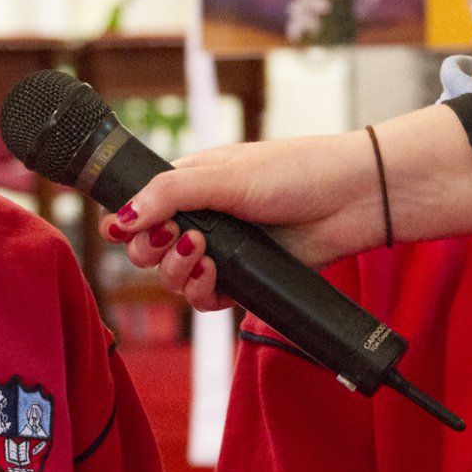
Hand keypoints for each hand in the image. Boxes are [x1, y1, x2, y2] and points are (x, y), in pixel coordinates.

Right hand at [103, 133, 383, 312]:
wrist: (352, 201)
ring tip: (206, 255)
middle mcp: (202, 219)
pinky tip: (218, 277)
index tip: (130, 232)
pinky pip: (206, 299)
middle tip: (178, 240)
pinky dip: (204, 294)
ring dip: (180, 273)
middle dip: (154, 253)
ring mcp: (224, 251)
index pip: (140, 210)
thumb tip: (119, 220)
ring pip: (175, 279)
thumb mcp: (226, 175)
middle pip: (151, 251)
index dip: (130, 226)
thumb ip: (169, 195)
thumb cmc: (296, 172)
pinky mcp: (245, 279)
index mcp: (190, 185)